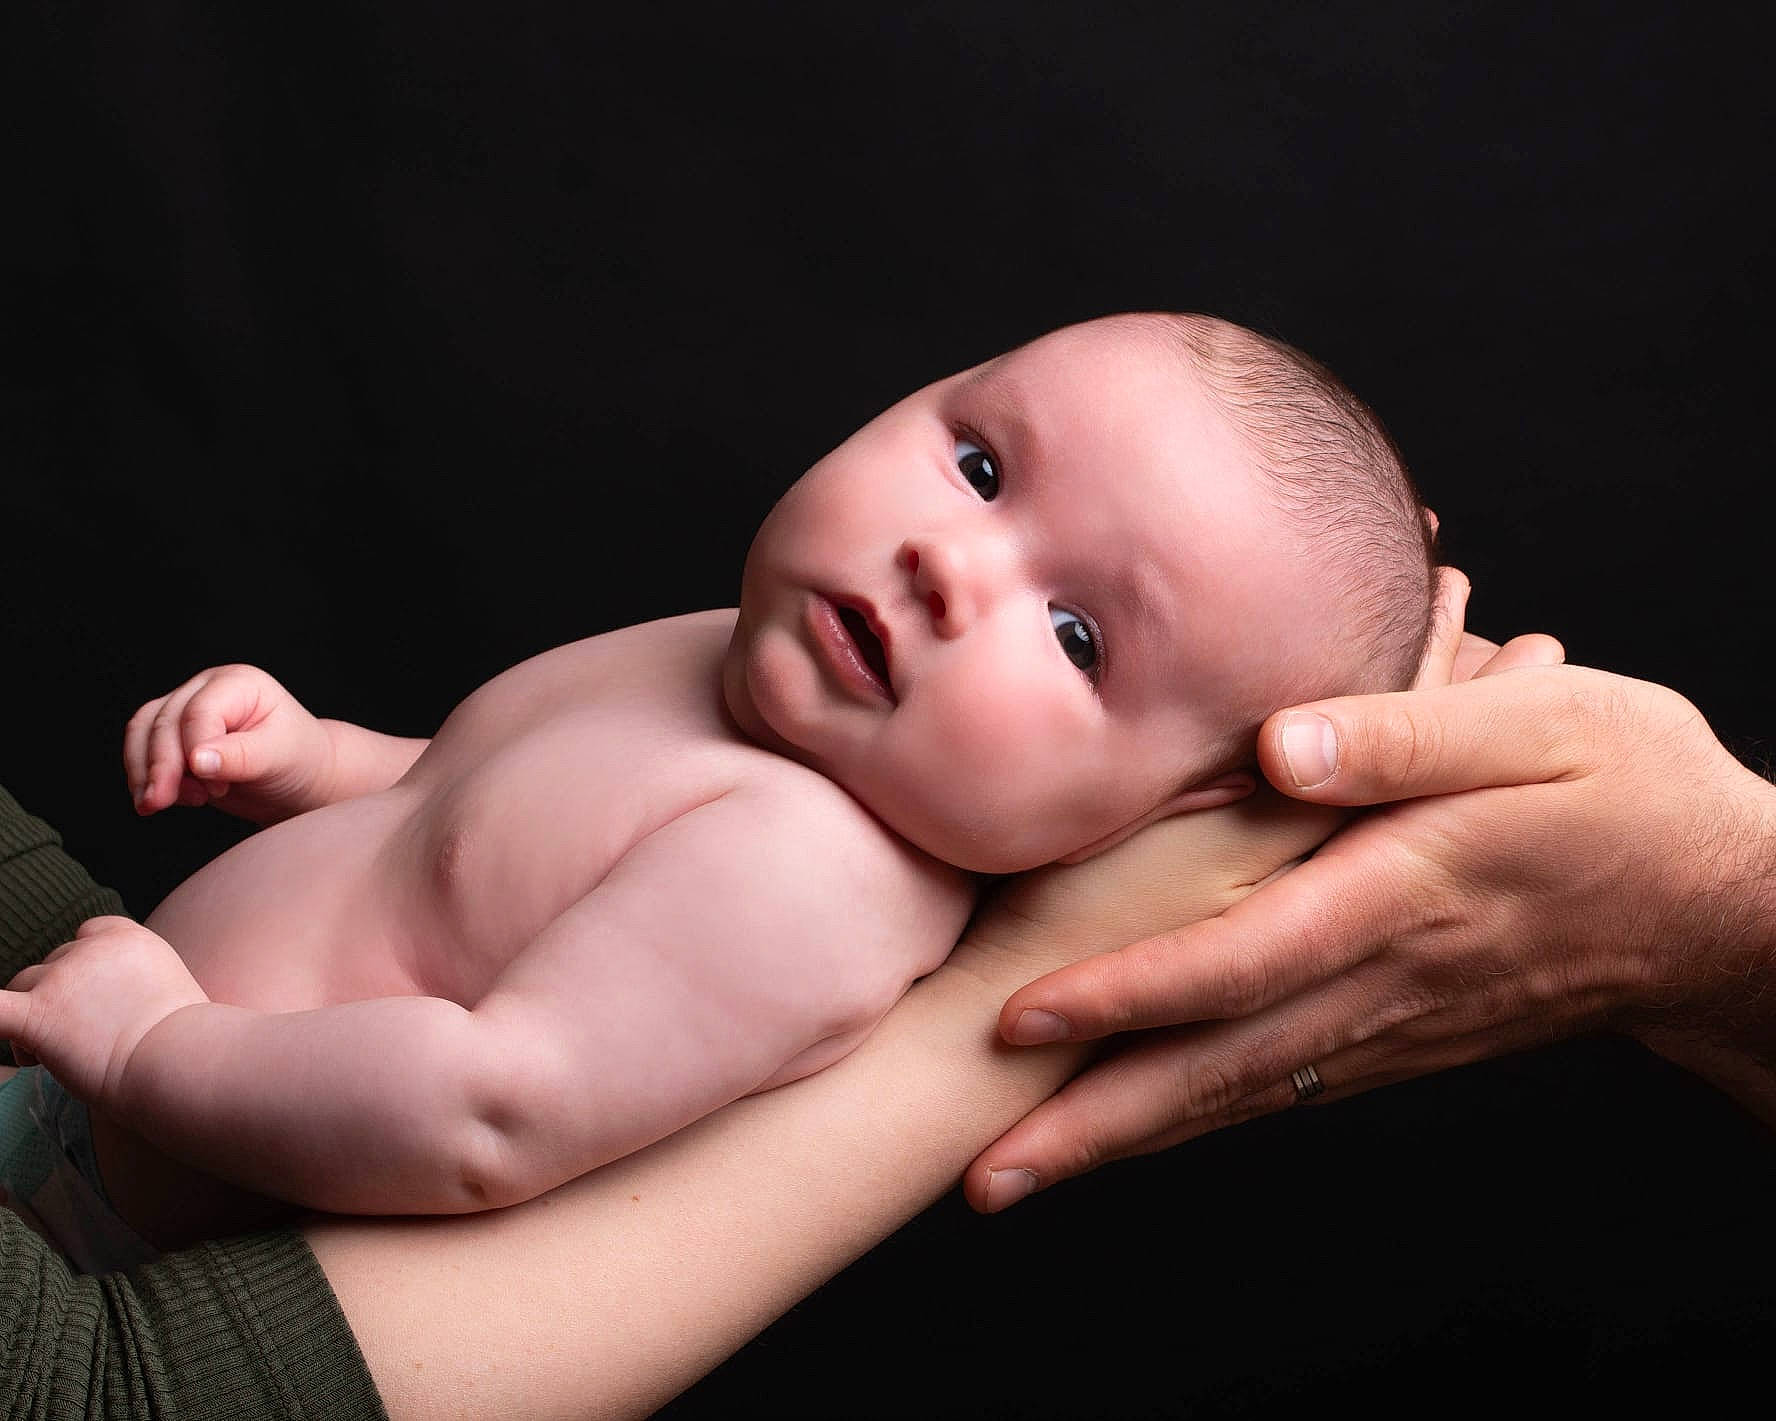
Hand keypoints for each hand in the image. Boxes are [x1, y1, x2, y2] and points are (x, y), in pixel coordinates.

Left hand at [0, 917, 207, 1107]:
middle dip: (59, 996)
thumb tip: (118, 1010)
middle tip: (80, 1041)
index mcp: (130, 941)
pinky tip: (10, 1031)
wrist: (180, 1059)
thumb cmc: (186, 1043)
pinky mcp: (38, 1014)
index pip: (89, 933)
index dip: (85, 962)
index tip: (96, 997)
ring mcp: (62, 979)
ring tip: (44, 1060)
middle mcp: (93, 949)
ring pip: (25, 984)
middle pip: (55, 962)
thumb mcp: (173, 993)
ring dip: (33, 1015)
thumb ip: (139, 986)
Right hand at [125, 664, 335, 823]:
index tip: (214, 789)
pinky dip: (144, 777)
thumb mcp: (280, 757)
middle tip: (162, 802)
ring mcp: (186, 710)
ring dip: (144, 771)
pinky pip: (142, 750)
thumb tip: (197, 760)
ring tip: (157, 804)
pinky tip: (162, 800)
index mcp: (239, 683)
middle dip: (160, 766)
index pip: (200, 712)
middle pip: (164, 722)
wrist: (299, 777)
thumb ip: (240, 756)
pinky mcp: (174, 737)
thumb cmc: (298, 759)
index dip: (197, 750)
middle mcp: (207, 689)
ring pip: (143, 732)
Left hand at [966, 642, 1775, 1208]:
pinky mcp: (1401, 1039)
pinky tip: (1139, 1127)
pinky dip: (1198, 1116)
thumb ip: (1405, 734)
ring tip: (1027, 1171)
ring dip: (1131, 1138)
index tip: (1021, 1021)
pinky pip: (1281, 1087)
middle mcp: (1381, 981)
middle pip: (1217, 1067)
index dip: (1126, 995)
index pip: (1238, 958)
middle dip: (1095, 1125)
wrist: (1723, 910)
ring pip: (1241, 1093)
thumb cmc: (1632, 791)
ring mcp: (1391, 1024)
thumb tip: (1278, 742)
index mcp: (1401, 893)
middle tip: (983, 1175)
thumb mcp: (1544, 725)